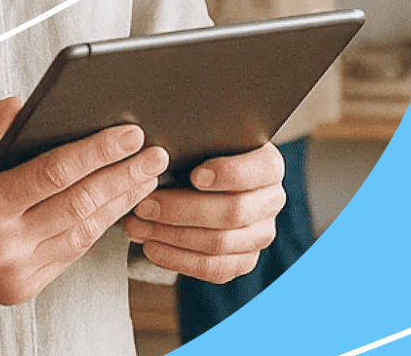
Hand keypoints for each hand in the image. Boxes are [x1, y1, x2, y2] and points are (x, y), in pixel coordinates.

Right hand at [0, 97, 163, 335]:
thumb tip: (20, 104)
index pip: (56, 173)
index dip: (99, 151)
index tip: (130, 133)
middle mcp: (1, 246)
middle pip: (81, 204)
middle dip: (125, 176)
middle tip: (155, 154)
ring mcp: (14, 273)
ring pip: (84, 233)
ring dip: (121, 203)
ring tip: (146, 176)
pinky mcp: (21, 289)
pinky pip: (71, 253)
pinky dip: (97, 227)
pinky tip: (115, 204)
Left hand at [124, 143, 285, 282]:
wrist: (204, 186)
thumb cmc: (198, 157)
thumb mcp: (200, 142)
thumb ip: (192, 144)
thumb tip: (160, 152)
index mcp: (269, 165)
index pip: (258, 171)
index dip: (228, 174)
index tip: (195, 176)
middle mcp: (272, 201)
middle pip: (233, 212)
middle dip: (182, 211)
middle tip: (144, 205)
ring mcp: (260, 234)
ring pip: (219, 243)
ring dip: (172, 236)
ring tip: (138, 226)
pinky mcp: (244, 260)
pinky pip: (213, 268)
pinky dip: (177, 259)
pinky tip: (152, 247)